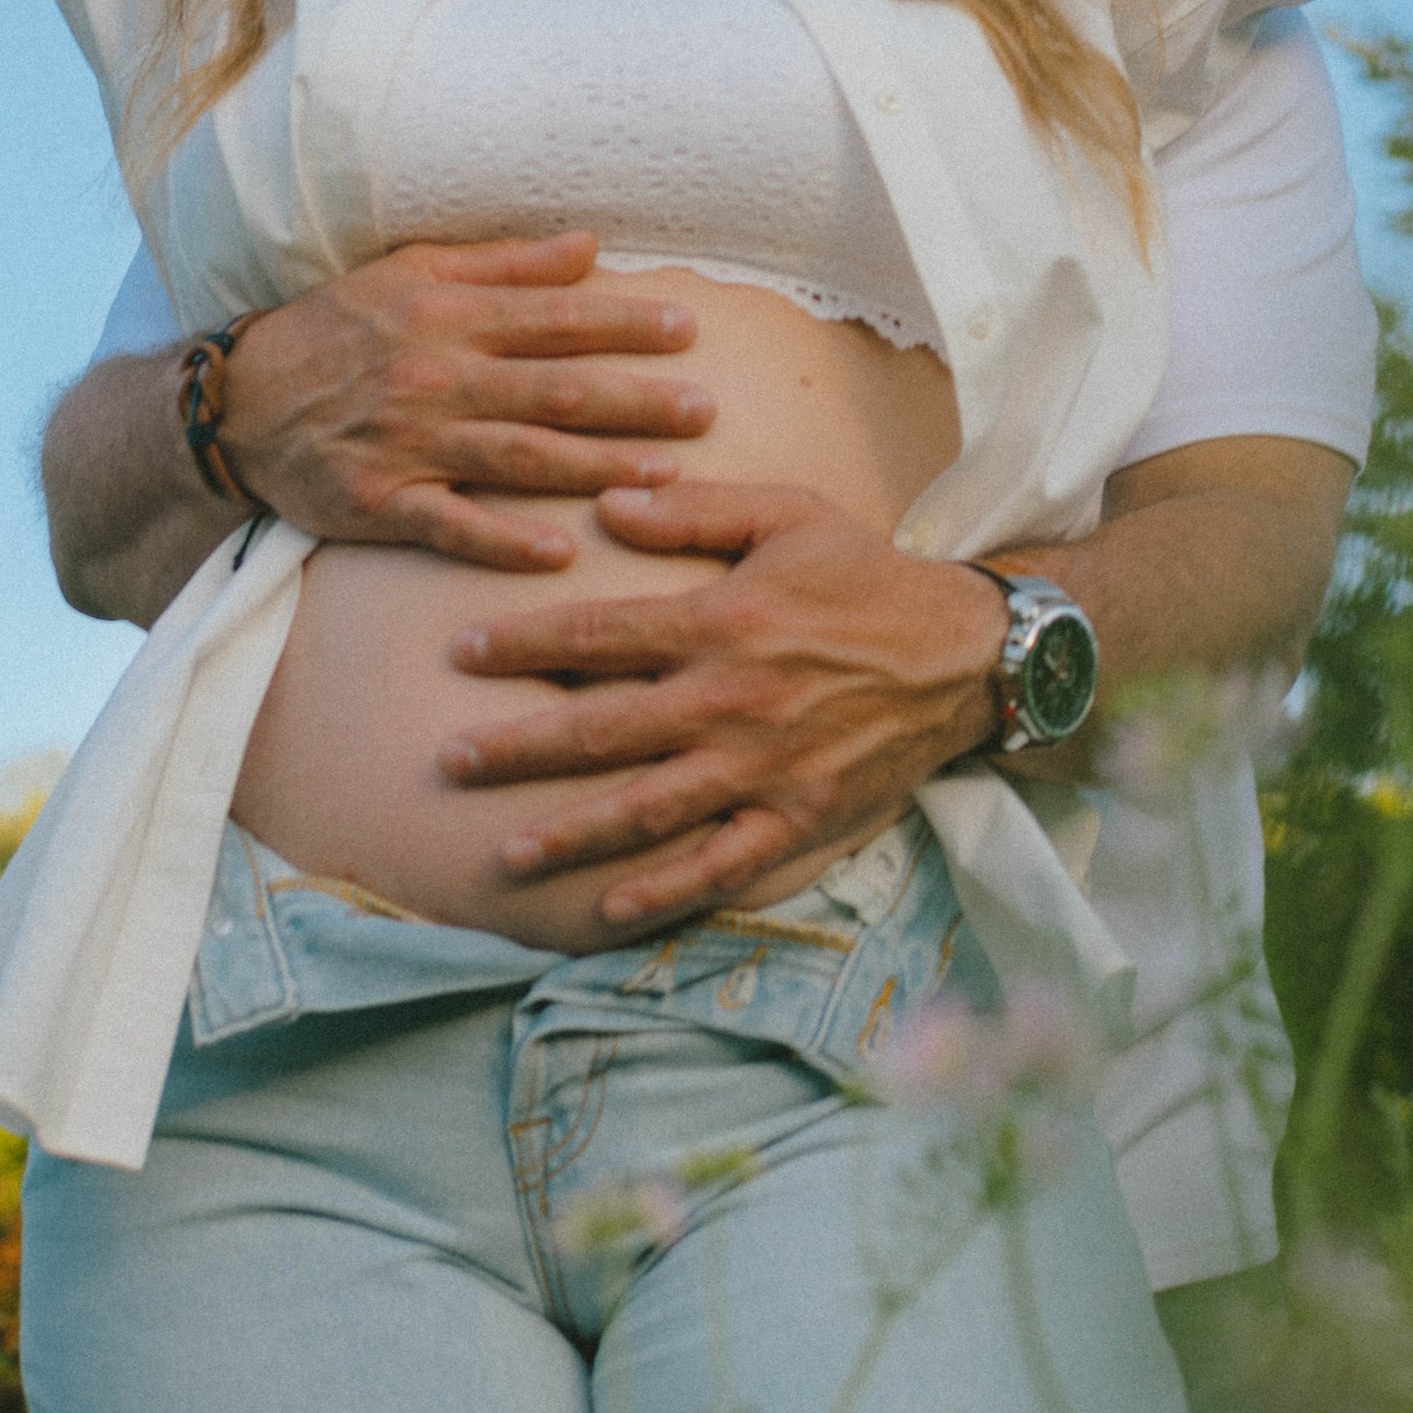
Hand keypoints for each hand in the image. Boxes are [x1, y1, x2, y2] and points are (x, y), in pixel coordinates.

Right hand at [216, 234, 717, 573]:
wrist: (235, 404)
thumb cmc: (335, 329)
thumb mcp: (410, 272)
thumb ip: (504, 263)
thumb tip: (589, 244)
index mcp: (445, 314)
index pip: (552, 317)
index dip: (623, 324)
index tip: (688, 330)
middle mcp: (434, 376)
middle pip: (552, 390)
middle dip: (634, 401)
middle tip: (705, 410)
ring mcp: (409, 443)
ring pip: (519, 458)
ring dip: (595, 469)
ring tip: (665, 478)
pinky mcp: (380, 504)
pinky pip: (451, 527)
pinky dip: (504, 541)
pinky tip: (561, 553)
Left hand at [437, 481, 1007, 923]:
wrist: (965, 653)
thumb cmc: (866, 575)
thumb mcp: (788, 515)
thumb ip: (694, 510)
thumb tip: (606, 504)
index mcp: (724, 620)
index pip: (599, 635)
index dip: (522, 643)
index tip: (459, 653)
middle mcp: (734, 701)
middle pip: (602, 731)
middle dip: (517, 750)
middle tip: (447, 764)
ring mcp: (765, 770)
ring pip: (648, 810)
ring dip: (571, 834)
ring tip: (504, 854)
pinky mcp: (799, 819)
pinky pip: (720, 865)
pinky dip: (664, 891)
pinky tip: (607, 909)